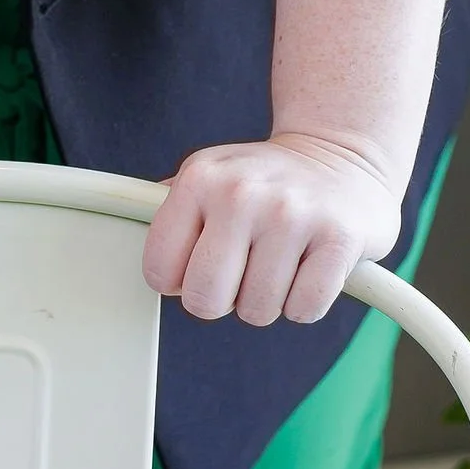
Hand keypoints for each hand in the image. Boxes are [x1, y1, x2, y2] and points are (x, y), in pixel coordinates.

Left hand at [141, 134, 400, 327]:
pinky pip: (304, 309)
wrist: (344, 157)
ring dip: (268, 298)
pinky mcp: (339, 237)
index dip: (179, 280)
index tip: (198, 264)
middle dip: (222, 298)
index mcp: (200, 177)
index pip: (160, 269)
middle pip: (205, 299)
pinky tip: (309, 265)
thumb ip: (170, 208)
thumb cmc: (267, 182)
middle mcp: (242, 191)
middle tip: (242, 270)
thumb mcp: (212, 176)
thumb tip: (124, 230)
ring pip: (257, 310)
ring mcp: (293, 213)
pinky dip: (305, 301)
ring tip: (280, 259)